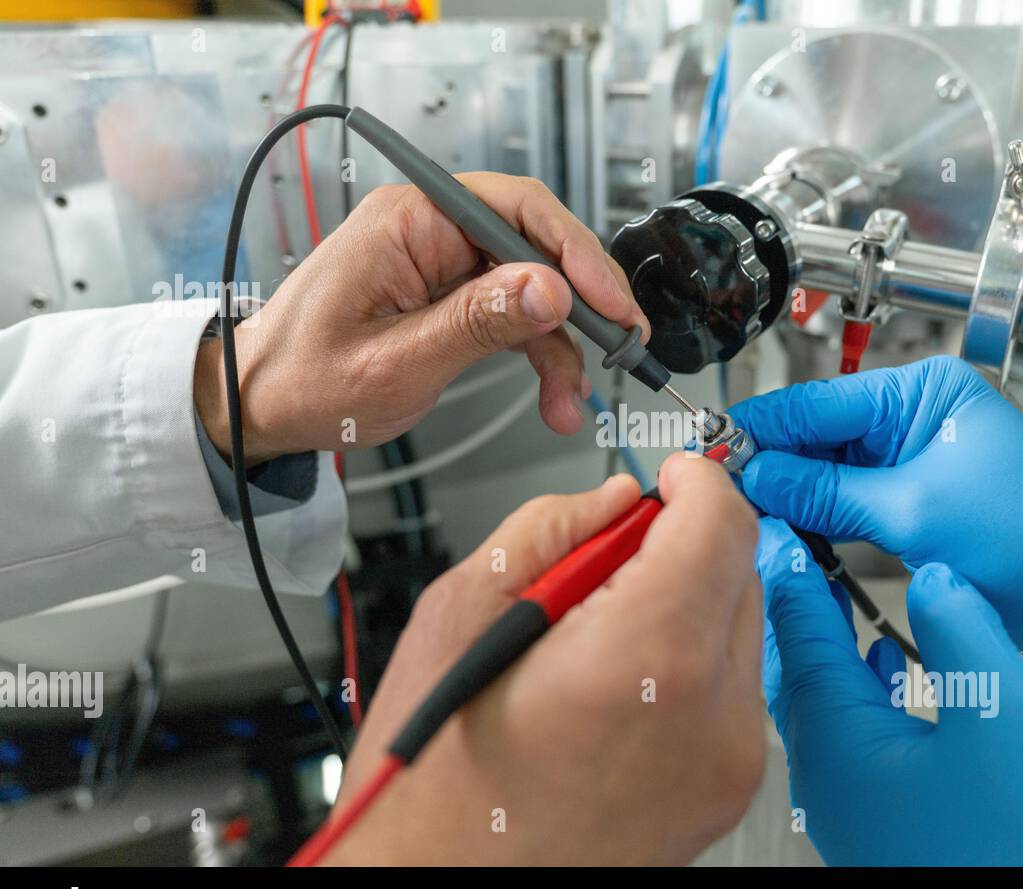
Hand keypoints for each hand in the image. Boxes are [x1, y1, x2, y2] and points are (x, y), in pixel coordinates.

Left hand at [194, 178, 648, 464]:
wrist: (262, 406)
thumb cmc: (304, 380)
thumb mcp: (397, 361)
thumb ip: (477, 323)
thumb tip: (550, 289)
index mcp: (409, 221)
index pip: (518, 209)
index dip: (576, 253)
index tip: (610, 303)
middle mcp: (431, 231)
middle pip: (536, 245)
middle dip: (584, 301)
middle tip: (622, 345)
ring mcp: (443, 263)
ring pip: (534, 287)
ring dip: (563, 344)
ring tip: (572, 398)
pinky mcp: (451, 295)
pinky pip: (515, 314)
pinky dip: (541, 354)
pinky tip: (554, 394)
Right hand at [324, 454, 764, 864]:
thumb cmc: (432, 782)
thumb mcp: (459, 617)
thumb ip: (550, 530)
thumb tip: (612, 501)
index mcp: (647, 657)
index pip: (721, 522)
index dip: (695, 481)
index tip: (672, 476)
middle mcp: (711, 714)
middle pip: (738, 569)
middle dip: (683, 543)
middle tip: (608, 563)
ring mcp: (728, 761)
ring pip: (738, 626)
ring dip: (685, 604)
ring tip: (596, 639)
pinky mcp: (727, 788)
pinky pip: (731, 688)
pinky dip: (688, 664)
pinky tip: (616, 686)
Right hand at [731, 355, 1022, 671]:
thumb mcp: (914, 512)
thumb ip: (826, 493)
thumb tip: (757, 476)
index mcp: (920, 392)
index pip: (815, 402)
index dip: (757, 430)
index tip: (707, 452)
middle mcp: (913, 415)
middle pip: (816, 434)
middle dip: (769, 465)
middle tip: (715, 495)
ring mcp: (912, 459)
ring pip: (828, 471)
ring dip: (792, 494)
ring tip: (745, 516)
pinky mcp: (913, 499)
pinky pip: (850, 499)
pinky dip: (821, 516)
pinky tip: (788, 531)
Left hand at [755, 518, 1022, 864]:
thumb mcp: (1006, 712)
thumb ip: (962, 629)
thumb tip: (933, 576)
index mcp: (841, 740)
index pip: (800, 633)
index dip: (791, 570)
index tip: (774, 524)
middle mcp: (828, 775)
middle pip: (795, 667)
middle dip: (797, 604)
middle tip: (795, 550)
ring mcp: (850, 803)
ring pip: (822, 703)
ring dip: (829, 647)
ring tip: (835, 597)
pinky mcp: (879, 821)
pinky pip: (850, 737)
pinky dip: (861, 691)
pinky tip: (889, 670)